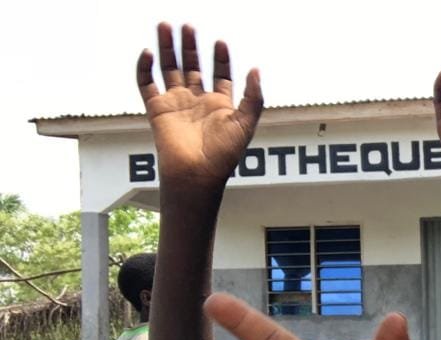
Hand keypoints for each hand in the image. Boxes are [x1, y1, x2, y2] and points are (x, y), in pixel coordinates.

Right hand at [137, 23, 262, 187]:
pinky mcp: (157, 109)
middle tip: (187, 26)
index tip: (220, 42)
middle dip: (190, 46)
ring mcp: (176, 104)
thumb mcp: (245, 123)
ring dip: (167, 48)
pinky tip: (149, 52)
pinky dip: (144, 68)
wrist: (197, 173)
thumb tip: (256, 69)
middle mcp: (197, 101)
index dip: (220, 58)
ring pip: (169, 69)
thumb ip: (253, 97)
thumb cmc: (224, 155)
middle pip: (192, 66)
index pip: (220, 74)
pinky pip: (146, 84)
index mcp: (219, 104)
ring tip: (166, 26)